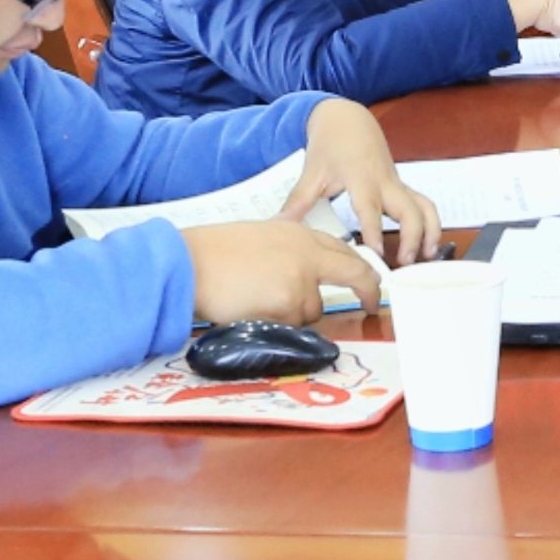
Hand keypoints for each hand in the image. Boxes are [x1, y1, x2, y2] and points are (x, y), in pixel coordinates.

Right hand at [182, 214, 389, 322]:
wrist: (188, 264)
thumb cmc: (212, 253)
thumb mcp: (259, 238)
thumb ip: (288, 251)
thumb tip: (304, 273)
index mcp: (298, 233)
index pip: (343, 249)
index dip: (360, 267)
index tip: (371, 280)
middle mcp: (306, 253)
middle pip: (353, 273)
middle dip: (366, 290)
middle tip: (372, 303)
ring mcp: (301, 279)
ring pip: (313, 310)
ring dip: (293, 313)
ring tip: (257, 301)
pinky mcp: (289, 303)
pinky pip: (291, 325)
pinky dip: (274, 323)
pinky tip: (250, 309)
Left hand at [279, 97, 449, 264]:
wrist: (348, 120)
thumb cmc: (331, 144)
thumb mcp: (312, 172)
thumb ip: (298, 201)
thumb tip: (280, 225)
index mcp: (361, 178)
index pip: (370, 209)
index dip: (374, 231)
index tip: (377, 253)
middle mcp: (385, 182)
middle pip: (409, 210)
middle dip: (412, 236)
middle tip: (406, 262)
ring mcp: (397, 183)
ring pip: (424, 206)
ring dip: (430, 231)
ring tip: (428, 255)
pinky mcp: (402, 186)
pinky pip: (423, 204)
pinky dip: (430, 223)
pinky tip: (428, 243)